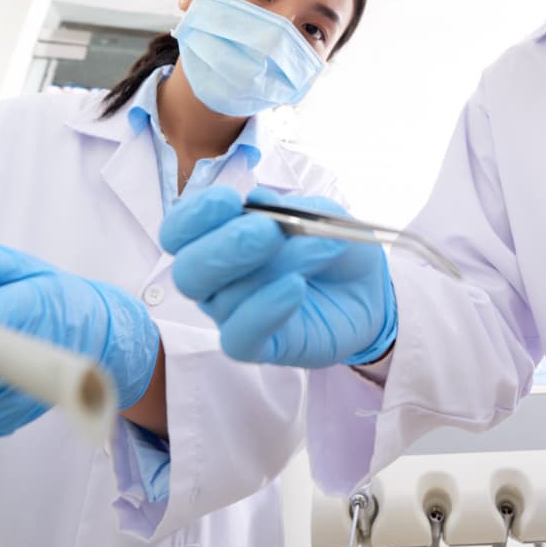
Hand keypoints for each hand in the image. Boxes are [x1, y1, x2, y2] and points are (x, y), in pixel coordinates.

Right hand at [161, 187, 395, 367]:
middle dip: (225, 247)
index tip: (230, 200)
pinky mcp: (257, 346)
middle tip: (268, 232)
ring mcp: (233, 315)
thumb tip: (258, 201)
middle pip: (188, 271)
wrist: (367, 288)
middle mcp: (215, 279)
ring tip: (319, 249)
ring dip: (275, 267)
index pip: (179, 231)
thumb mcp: (318, 215)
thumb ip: (288, 209)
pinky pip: (239, 337)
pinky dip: (266, 309)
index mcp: (216, 238)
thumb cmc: (329, 245)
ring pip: (225, 299)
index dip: (194, 216)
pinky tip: (295, 288)